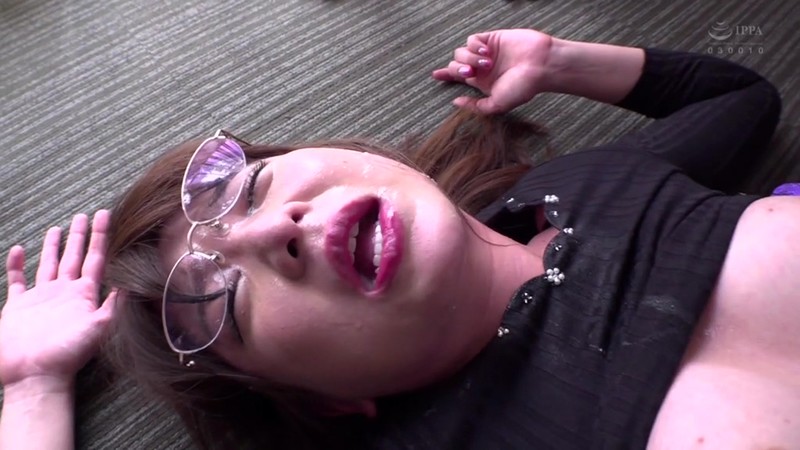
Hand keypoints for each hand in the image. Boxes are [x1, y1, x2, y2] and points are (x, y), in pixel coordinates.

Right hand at [0, 211, 116, 387]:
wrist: (35, 376)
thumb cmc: (69, 354)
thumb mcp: (100, 326)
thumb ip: (115, 303)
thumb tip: (134, 280)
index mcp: (84, 294)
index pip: (97, 258)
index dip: (102, 236)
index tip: (107, 215)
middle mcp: (64, 293)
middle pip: (75, 256)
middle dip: (81, 236)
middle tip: (86, 214)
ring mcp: (41, 298)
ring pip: (49, 264)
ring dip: (53, 246)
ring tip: (57, 227)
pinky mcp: (18, 306)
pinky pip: (16, 280)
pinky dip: (16, 265)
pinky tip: (18, 248)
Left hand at [432, 29, 553, 114]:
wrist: (540, 66)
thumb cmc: (523, 87)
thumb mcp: (497, 105)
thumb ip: (476, 107)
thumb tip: (456, 102)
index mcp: (482, 83)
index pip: (458, 78)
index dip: (446, 75)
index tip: (435, 76)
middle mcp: (482, 68)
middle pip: (456, 65)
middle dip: (457, 69)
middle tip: (470, 72)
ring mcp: (486, 52)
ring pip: (461, 52)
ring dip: (469, 58)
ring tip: (486, 63)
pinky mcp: (492, 39)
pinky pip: (471, 40)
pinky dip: (474, 46)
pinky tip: (486, 51)